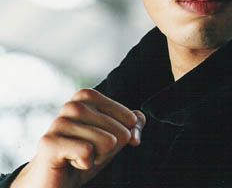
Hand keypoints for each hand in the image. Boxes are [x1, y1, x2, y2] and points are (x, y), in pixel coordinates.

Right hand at [11, 89, 145, 187]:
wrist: (54, 180)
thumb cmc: (86, 154)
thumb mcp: (115, 138)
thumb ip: (133, 126)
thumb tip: (136, 126)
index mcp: (88, 96)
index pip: (130, 118)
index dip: (125, 136)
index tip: (106, 142)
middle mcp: (72, 105)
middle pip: (120, 132)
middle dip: (111, 150)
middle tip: (90, 152)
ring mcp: (59, 122)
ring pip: (107, 142)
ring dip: (98, 157)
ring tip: (80, 157)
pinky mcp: (50, 142)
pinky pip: (87, 152)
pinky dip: (86, 164)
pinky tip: (71, 162)